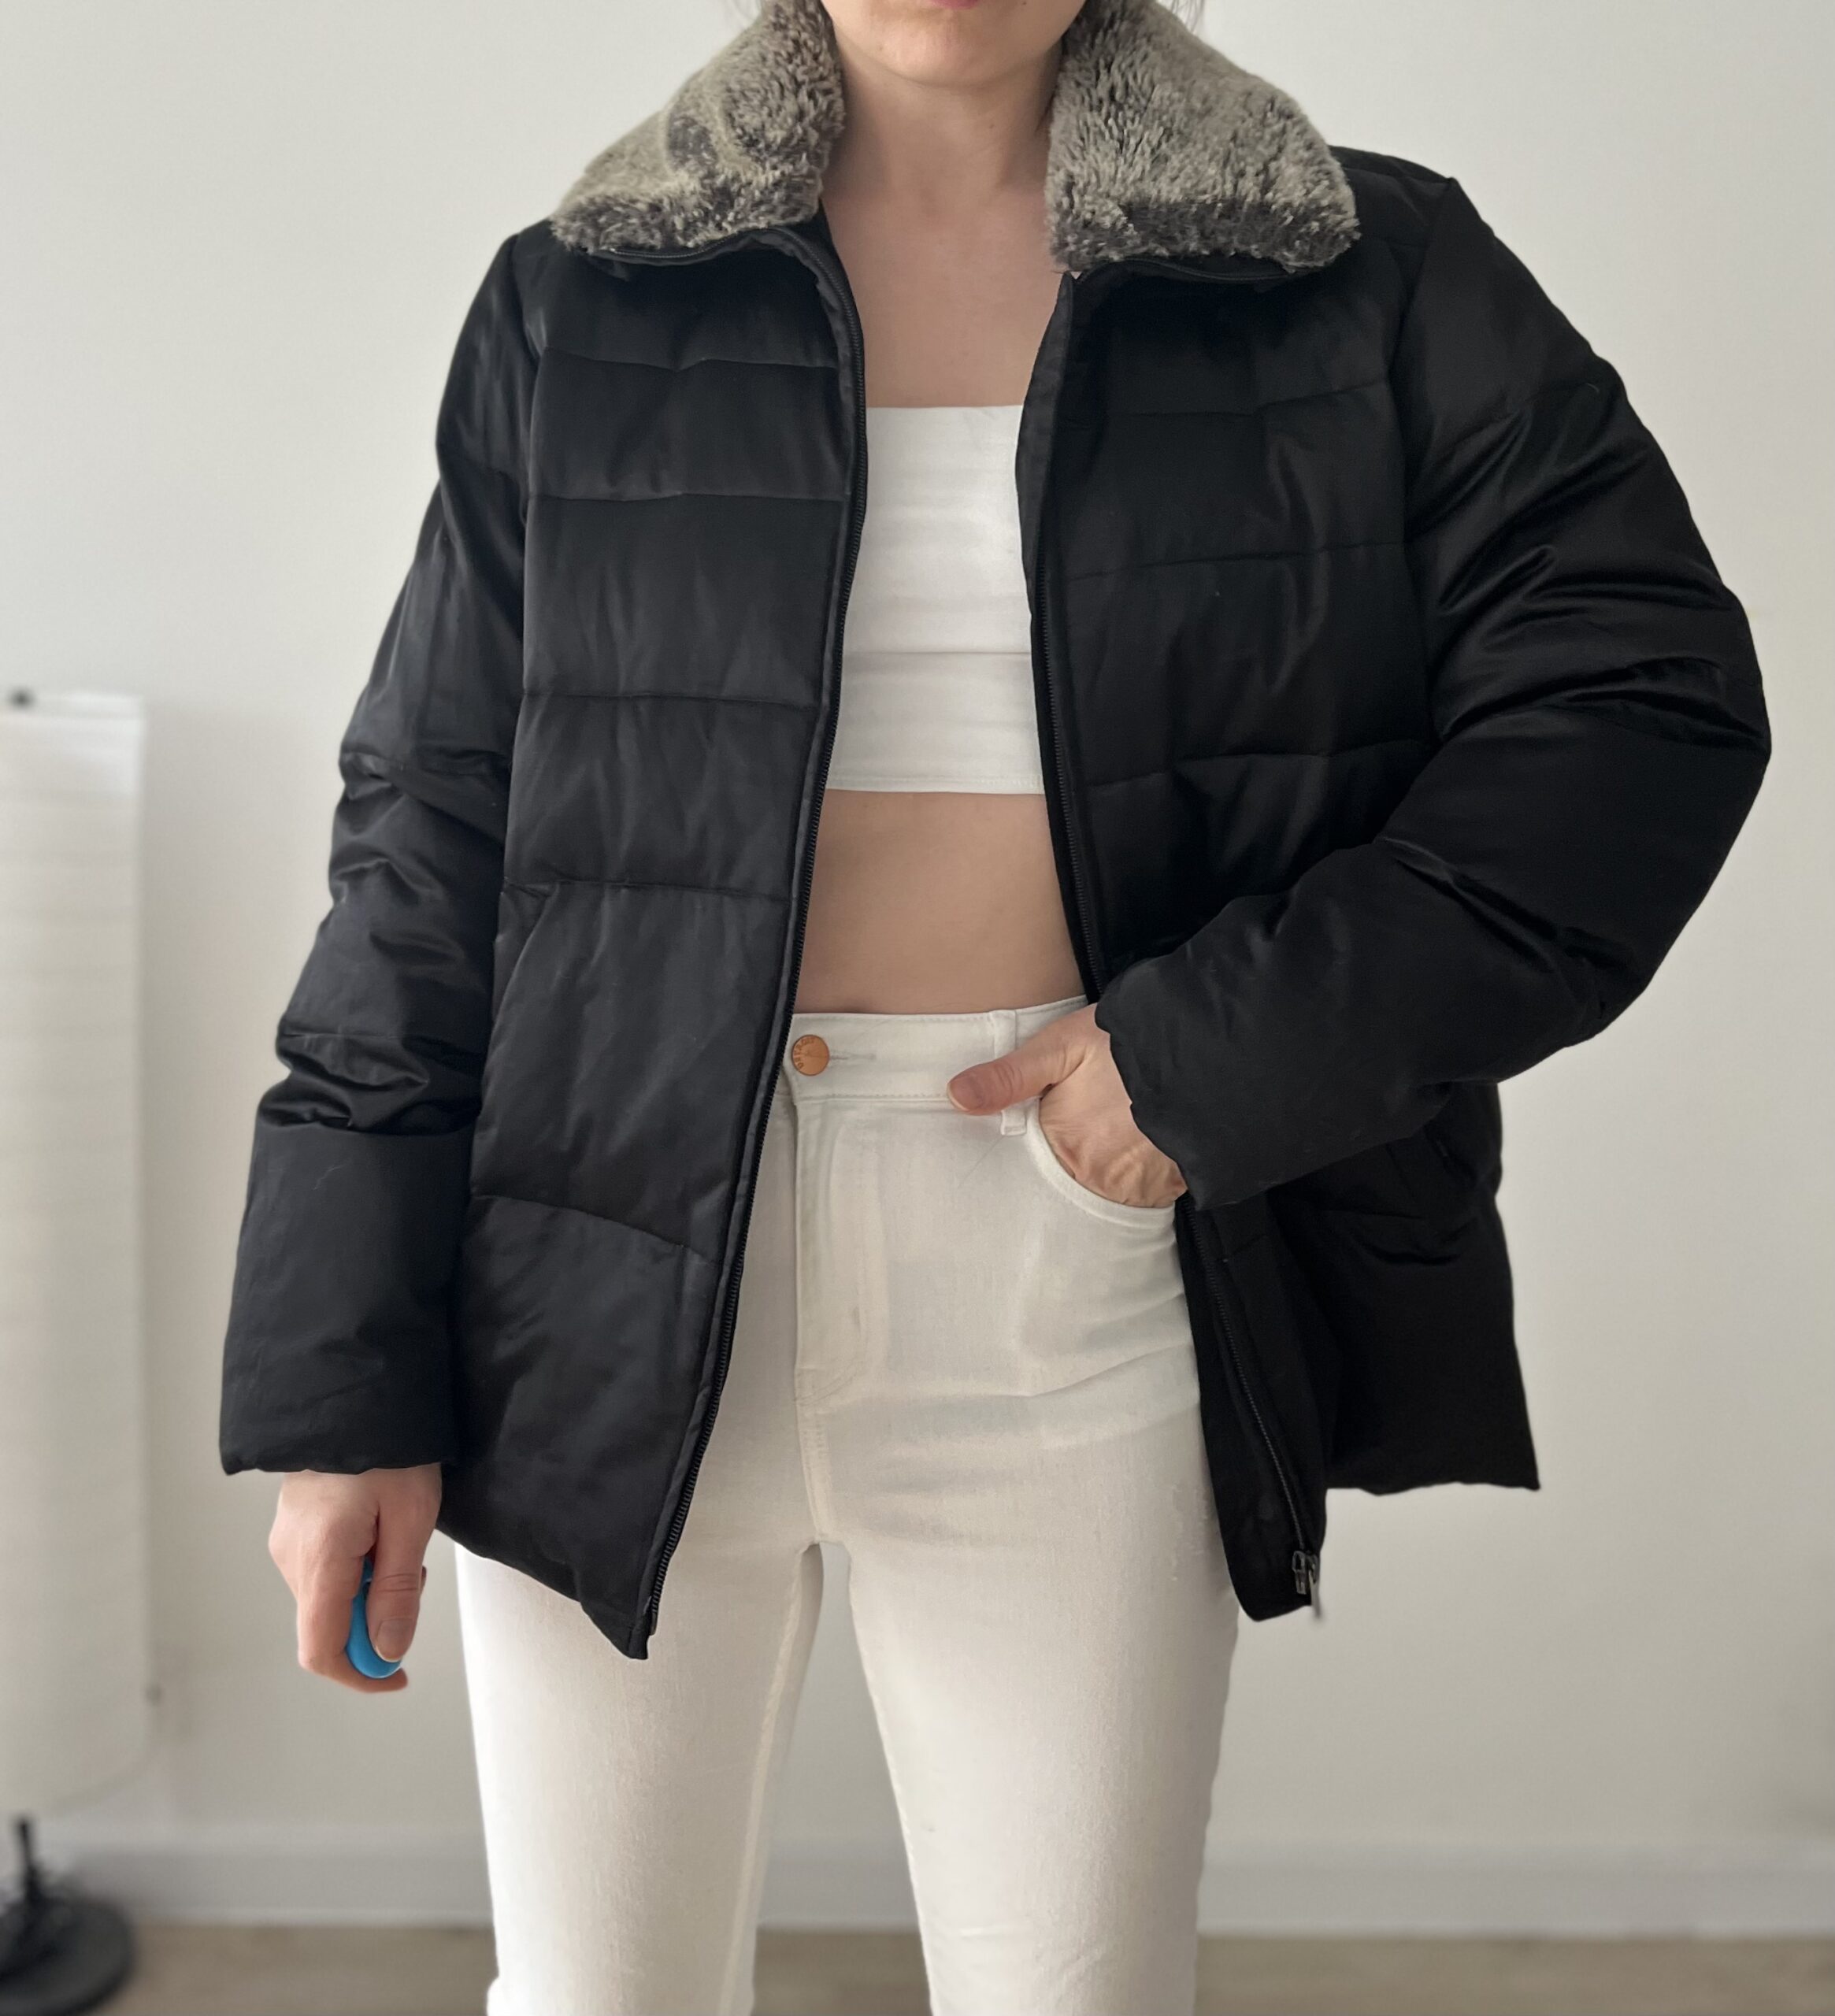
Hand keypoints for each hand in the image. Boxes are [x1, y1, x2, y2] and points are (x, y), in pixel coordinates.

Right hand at [268, 1464, 442, 1692]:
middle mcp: (290, 1557)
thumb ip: (396, 1590)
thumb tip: (387, 1652)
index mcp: (317, 1559)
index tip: (397, 1674)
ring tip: (400, 1538)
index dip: (359, 1675)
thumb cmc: (391, 1449)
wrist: (358, 1392)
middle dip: (374, 1620)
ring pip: (328, 1597)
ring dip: (368, 1590)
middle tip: (414, 1576)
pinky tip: (381, 1530)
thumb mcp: (410, 1519)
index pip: (320, 1651)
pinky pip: (324, 1570)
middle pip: (327, 1625)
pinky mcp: (294, 1528)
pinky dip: (357, 1568)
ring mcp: (287, 1541)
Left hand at [946, 1003, 1186, 1208]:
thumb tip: (954, 1098)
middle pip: (1069, 1183)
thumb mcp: (1061, 1047)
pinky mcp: (1173, 1187)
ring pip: (1106, 1190)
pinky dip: (1136, 1177)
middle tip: (1079, 1139)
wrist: (1210, 1053)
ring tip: (1109, 1142)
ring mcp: (1140, 1188)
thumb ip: (1008, 1077)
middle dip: (1068, 1166)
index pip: (1030, 1169)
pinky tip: (1137, 1151)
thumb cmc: (1129, 1045)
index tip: (1038, 1142)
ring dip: (1103, 1173)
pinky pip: (1143, 1193)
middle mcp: (1100, 1178)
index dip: (1030, 1155)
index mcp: (1066, 1147)